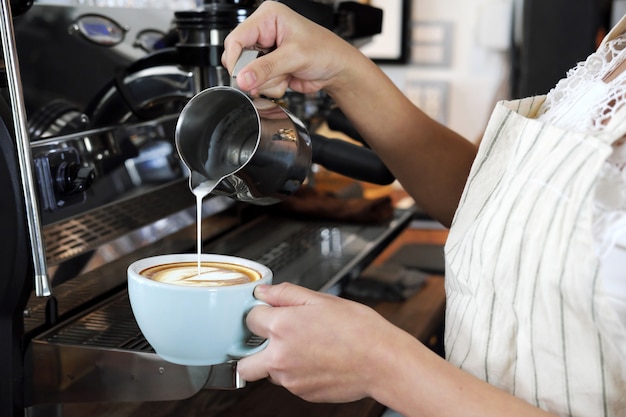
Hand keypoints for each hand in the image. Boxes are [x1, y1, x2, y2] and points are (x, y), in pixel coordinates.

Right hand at [222, 1, 360, 97]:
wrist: (338, 69)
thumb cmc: (325, 51)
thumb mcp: (294, 57)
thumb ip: (266, 68)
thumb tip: (243, 78)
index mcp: (267, 17)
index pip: (236, 38)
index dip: (235, 59)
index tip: (240, 76)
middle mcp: (263, 32)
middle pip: (240, 58)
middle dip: (256, 73)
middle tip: (273, 75)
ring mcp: (266, 52)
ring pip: (248, 75)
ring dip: (267, 81)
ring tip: (287, 74)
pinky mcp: (269, 69)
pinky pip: (259, 84)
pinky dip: (272, 87)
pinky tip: (287, 79)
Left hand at [237, 282, 404, 402]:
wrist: (382, 362)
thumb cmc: (359, 330)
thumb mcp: (322, 300)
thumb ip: (287, 294)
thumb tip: (264, 292)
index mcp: (282, 327)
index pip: (249, 320)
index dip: (260, 313)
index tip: (270, 312)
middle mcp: (280, 357)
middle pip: (243, 362)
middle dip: (250, 351)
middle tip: (269, 340)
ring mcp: (290, 379)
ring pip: (269, 373)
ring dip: (277, 361)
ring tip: (305, 348)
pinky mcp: (303, 393)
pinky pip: (290, 383)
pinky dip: (297, 373)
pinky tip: (317, 360)